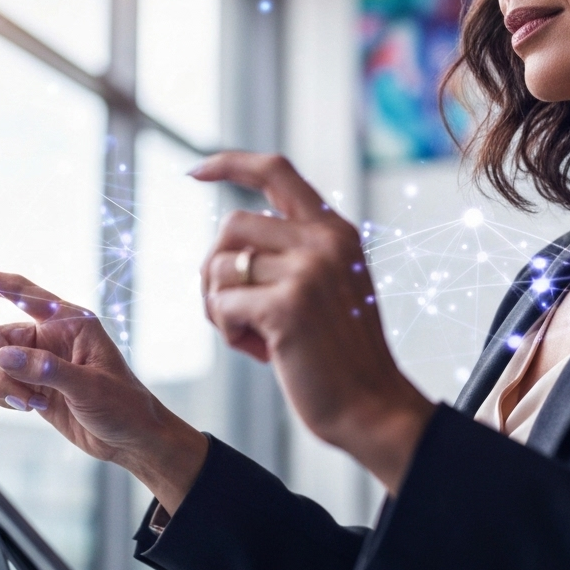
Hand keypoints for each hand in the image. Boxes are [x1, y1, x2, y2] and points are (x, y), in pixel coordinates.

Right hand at [0, 265, 207, 512]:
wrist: (129, 437)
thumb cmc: (122, 405)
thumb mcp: (88, 387)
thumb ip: (46, 370)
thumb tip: (3, 357)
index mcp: (71, 320)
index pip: (19, 291)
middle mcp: (51, 334)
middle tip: (21, 396)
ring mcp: (39, 359)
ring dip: (3, 387)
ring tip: (33, 405)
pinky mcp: (32, 382)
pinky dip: (4, 397)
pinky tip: (32, 407)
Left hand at [192, 153, 434, 492]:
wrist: (372, 406)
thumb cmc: (340, 354)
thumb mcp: (331, 285)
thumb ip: (296, 253)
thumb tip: (230, 241)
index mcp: (335, 230)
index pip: (276, 171)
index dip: (230, 164)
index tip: (196, 171)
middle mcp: (324, 241)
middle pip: (232, 224)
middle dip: (215, 267)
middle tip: (231, 309)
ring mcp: (308, 271)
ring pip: (220, 266)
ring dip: (219, 304)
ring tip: (249, 332)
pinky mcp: (288, 307)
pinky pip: (221, 305)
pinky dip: (227, 330)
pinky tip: (257, 350)